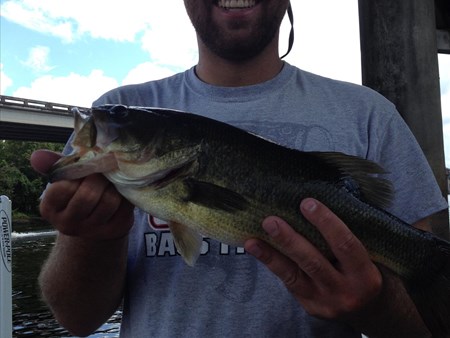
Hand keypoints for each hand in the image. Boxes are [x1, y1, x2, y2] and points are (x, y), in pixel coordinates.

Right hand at [30, 150, 133, 239]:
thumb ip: (54, 165)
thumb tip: (36, 155)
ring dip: (114, 186)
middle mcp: (67, 225)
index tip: (86, 167)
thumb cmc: (77, 191)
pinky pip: (125, 208)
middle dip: (99, 178)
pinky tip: (121, 191)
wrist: (95, 218)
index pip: (64, 187)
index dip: (79, 173)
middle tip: (103, 171)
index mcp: (50, 209)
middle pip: (88, 196)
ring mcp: (91, 231)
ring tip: (112, 181)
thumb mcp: (64, 179)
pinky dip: (125, 195)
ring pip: (109, 201)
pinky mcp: (114, 231)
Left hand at [244, 198, 382, 319]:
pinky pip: (289, 282)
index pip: (345, 244)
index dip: (326, 222)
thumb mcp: (370, 257)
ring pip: (294, 276)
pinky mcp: (310, 306)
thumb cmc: (366, 272)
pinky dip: (272, 264)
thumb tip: (317, 203)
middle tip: (270, 221)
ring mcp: (325, 302)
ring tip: (252, 241)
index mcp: (365, 275)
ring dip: (271, 256)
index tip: (307, 203)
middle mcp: (345, 291)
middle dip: (289, 241)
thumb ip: (348, 237)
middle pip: (313, 262)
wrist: (371, 311)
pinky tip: (257, 250)